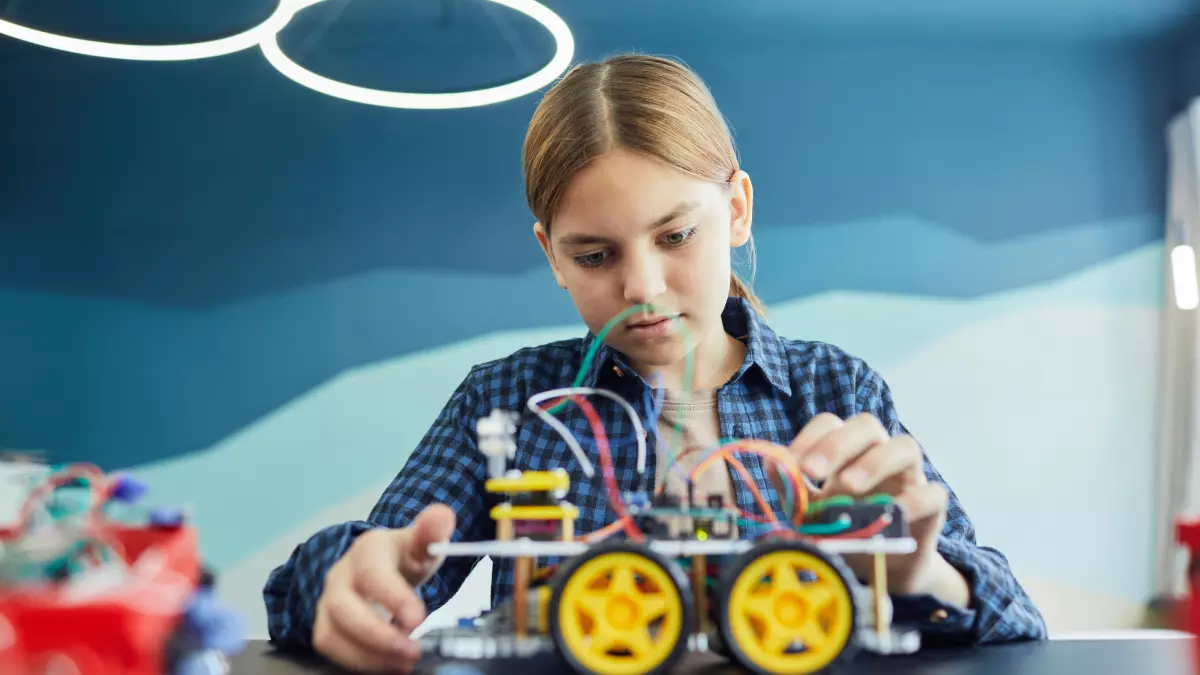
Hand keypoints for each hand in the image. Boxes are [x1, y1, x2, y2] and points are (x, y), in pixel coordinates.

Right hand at [313, 504, 455, 672]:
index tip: (417, 619)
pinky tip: (389, 666)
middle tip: (412, 651)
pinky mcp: (326, 626)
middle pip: (343, 608)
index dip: (391, 597)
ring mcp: (328, 603)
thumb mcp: (421, 543)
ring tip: (404, 664)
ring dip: (367, 656)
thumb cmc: (402, 556)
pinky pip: (332, 649)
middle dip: (376, 635)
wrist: (382, 565)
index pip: (371, 573)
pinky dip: (359, 663)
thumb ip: (432, 531)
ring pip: (331, 634)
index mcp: (366, 551)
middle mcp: (340, 577)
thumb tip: (442, 515)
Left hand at [785, 413, 967, 605]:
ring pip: (905, 446)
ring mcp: (909, 477)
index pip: (831, 424)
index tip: (791, 466)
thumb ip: (794, 490)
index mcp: (847, 452)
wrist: (881, 571)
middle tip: (812, 473)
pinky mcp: (933, 507)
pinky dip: (914, 500)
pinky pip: (933, 493)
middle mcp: (879, 455)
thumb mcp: (811, 513)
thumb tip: (775, 465)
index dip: (810, 438)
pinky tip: (892, 514)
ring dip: (874, 462)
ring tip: (848, 487)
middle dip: (836, 445)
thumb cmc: (845, 530)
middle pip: (867, 426)